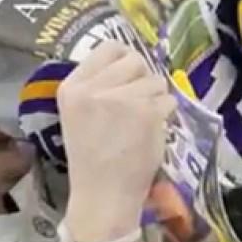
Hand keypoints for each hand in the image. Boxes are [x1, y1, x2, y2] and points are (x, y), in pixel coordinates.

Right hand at [59, 44, 176, 241]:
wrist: (103, 194)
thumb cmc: (93, 156)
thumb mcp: (78, 113)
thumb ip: (98, 84)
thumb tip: (133, 59)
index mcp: (72, 87)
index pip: (108, 47)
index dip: (125, 58)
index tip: (130, 75)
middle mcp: (94, 89)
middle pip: (135, 60)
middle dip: (143, 78)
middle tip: (138, 102)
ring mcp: (121, 99)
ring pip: (156, 80)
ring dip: (156, 98)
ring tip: (141, 121)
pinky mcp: (147, 113)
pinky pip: (169, 99)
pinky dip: (166, 113)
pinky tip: (151, 131)